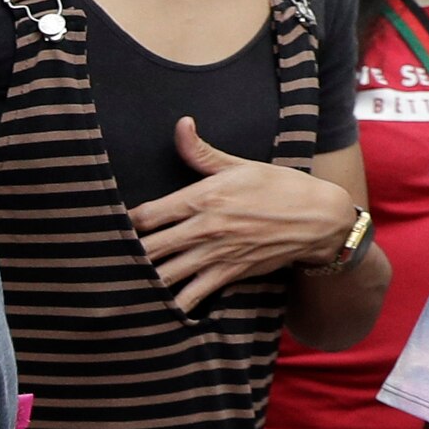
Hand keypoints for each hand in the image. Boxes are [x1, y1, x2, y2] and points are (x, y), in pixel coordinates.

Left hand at [128, 119, 356, 313]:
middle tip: (110, 256)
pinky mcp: (228, 275)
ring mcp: (215, 255)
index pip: (146, 215)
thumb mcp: (239, 165)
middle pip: (148, 249)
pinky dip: (173, 303)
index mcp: (202, 198)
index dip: (125, 222)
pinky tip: (158, 304)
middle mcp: (204, 229)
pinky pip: (191, 296)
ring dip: (143, 279)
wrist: (318, 219)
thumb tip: (181, 124)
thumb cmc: (279, 187)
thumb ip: (202, 152)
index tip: (114, 225)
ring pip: (164, 275)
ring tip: (126, 280)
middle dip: (125, 254)